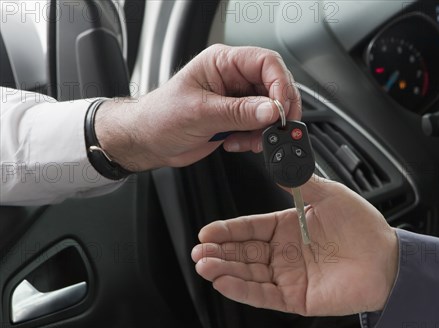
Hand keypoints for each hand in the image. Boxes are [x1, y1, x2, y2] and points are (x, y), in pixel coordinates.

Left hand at [94, 44, 300, 170]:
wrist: (147, 142)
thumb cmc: (160, 117)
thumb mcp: (200, 113)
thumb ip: (239, 112)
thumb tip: (271, 110)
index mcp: (222, 62)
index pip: (265, 62)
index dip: (279, 84)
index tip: (280, 109)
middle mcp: (233, 78)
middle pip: (275, 86)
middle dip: (277, 111)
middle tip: (275, 129)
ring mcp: (237, 99)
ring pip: (271, 110)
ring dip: (266, 129)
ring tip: (249, 141)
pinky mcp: (238, 120)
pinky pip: (261, 127)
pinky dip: (256, 139)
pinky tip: (237, 144)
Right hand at [191, 177, 398, 315]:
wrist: (388, 258)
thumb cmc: (363, 227)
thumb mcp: (329, 195)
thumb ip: (301, 181)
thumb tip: (281, 160)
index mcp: (288, 227)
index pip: (250, 228)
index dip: (228, 230)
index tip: (208, 230)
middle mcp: (284, 253)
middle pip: (243, 252)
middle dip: (219, 252)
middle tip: (199, 250)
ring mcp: (288, 276)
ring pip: (249, 274)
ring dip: (224, 270)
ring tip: (203, 265)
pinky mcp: (296, 297)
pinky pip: (264, 294)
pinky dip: (242, 290)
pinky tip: (224, 283)